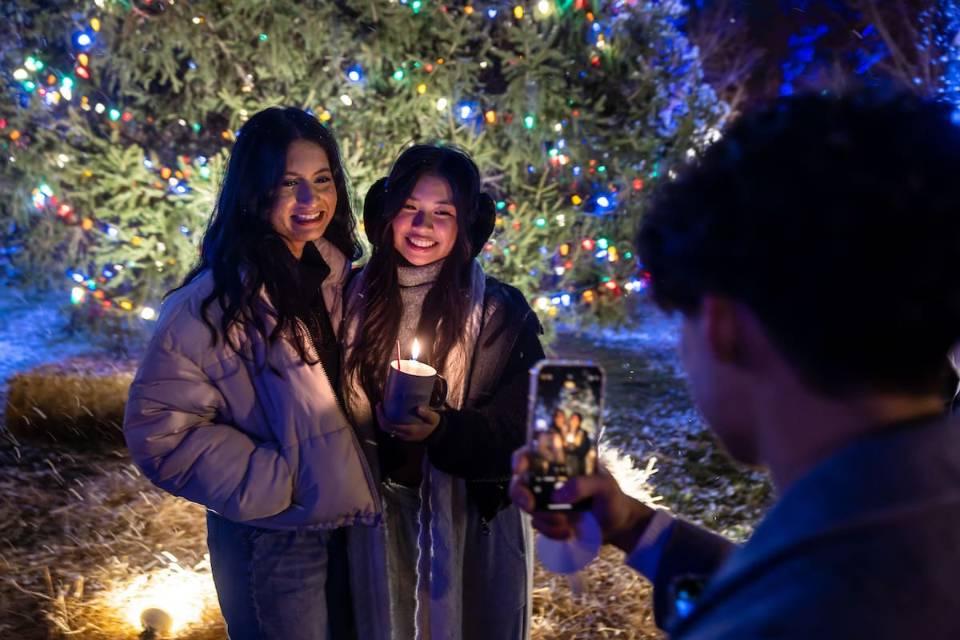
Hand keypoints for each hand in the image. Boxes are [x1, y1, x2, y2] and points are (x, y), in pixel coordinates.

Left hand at [375, 403, 440, 441]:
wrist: (435, 435)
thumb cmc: (433, 425)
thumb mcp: (434, 418)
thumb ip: (427, 414)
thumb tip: (418, 408)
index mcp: (409, 430)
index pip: (390, 425)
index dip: (382, 416)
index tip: (380, 405)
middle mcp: (403, 435)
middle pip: (385, 428)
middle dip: (379, 417)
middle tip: (379, 405)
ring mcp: (402, 436)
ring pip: (386, 429)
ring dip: (381, 419)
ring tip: (382, 408)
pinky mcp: (402, 435)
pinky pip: (390, 429)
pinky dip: (386, 421)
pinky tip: (388, 412)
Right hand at [509, 447, 655, 552]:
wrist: (617, 527)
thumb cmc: (612, 498)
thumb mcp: (605, 486)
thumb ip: (584, 485)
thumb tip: (557, 496)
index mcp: (562, 463)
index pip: (534, 453)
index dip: (520, 459)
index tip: (519, 470)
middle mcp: (549, 479)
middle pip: (520, 481)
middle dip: (520, 494)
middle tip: (530, 506)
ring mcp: (546, 500)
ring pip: (528, 506)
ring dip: (545, 518)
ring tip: (568, 525)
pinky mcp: (548, 519)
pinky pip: (538, 525)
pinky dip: (550, 531)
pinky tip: (568, 533)